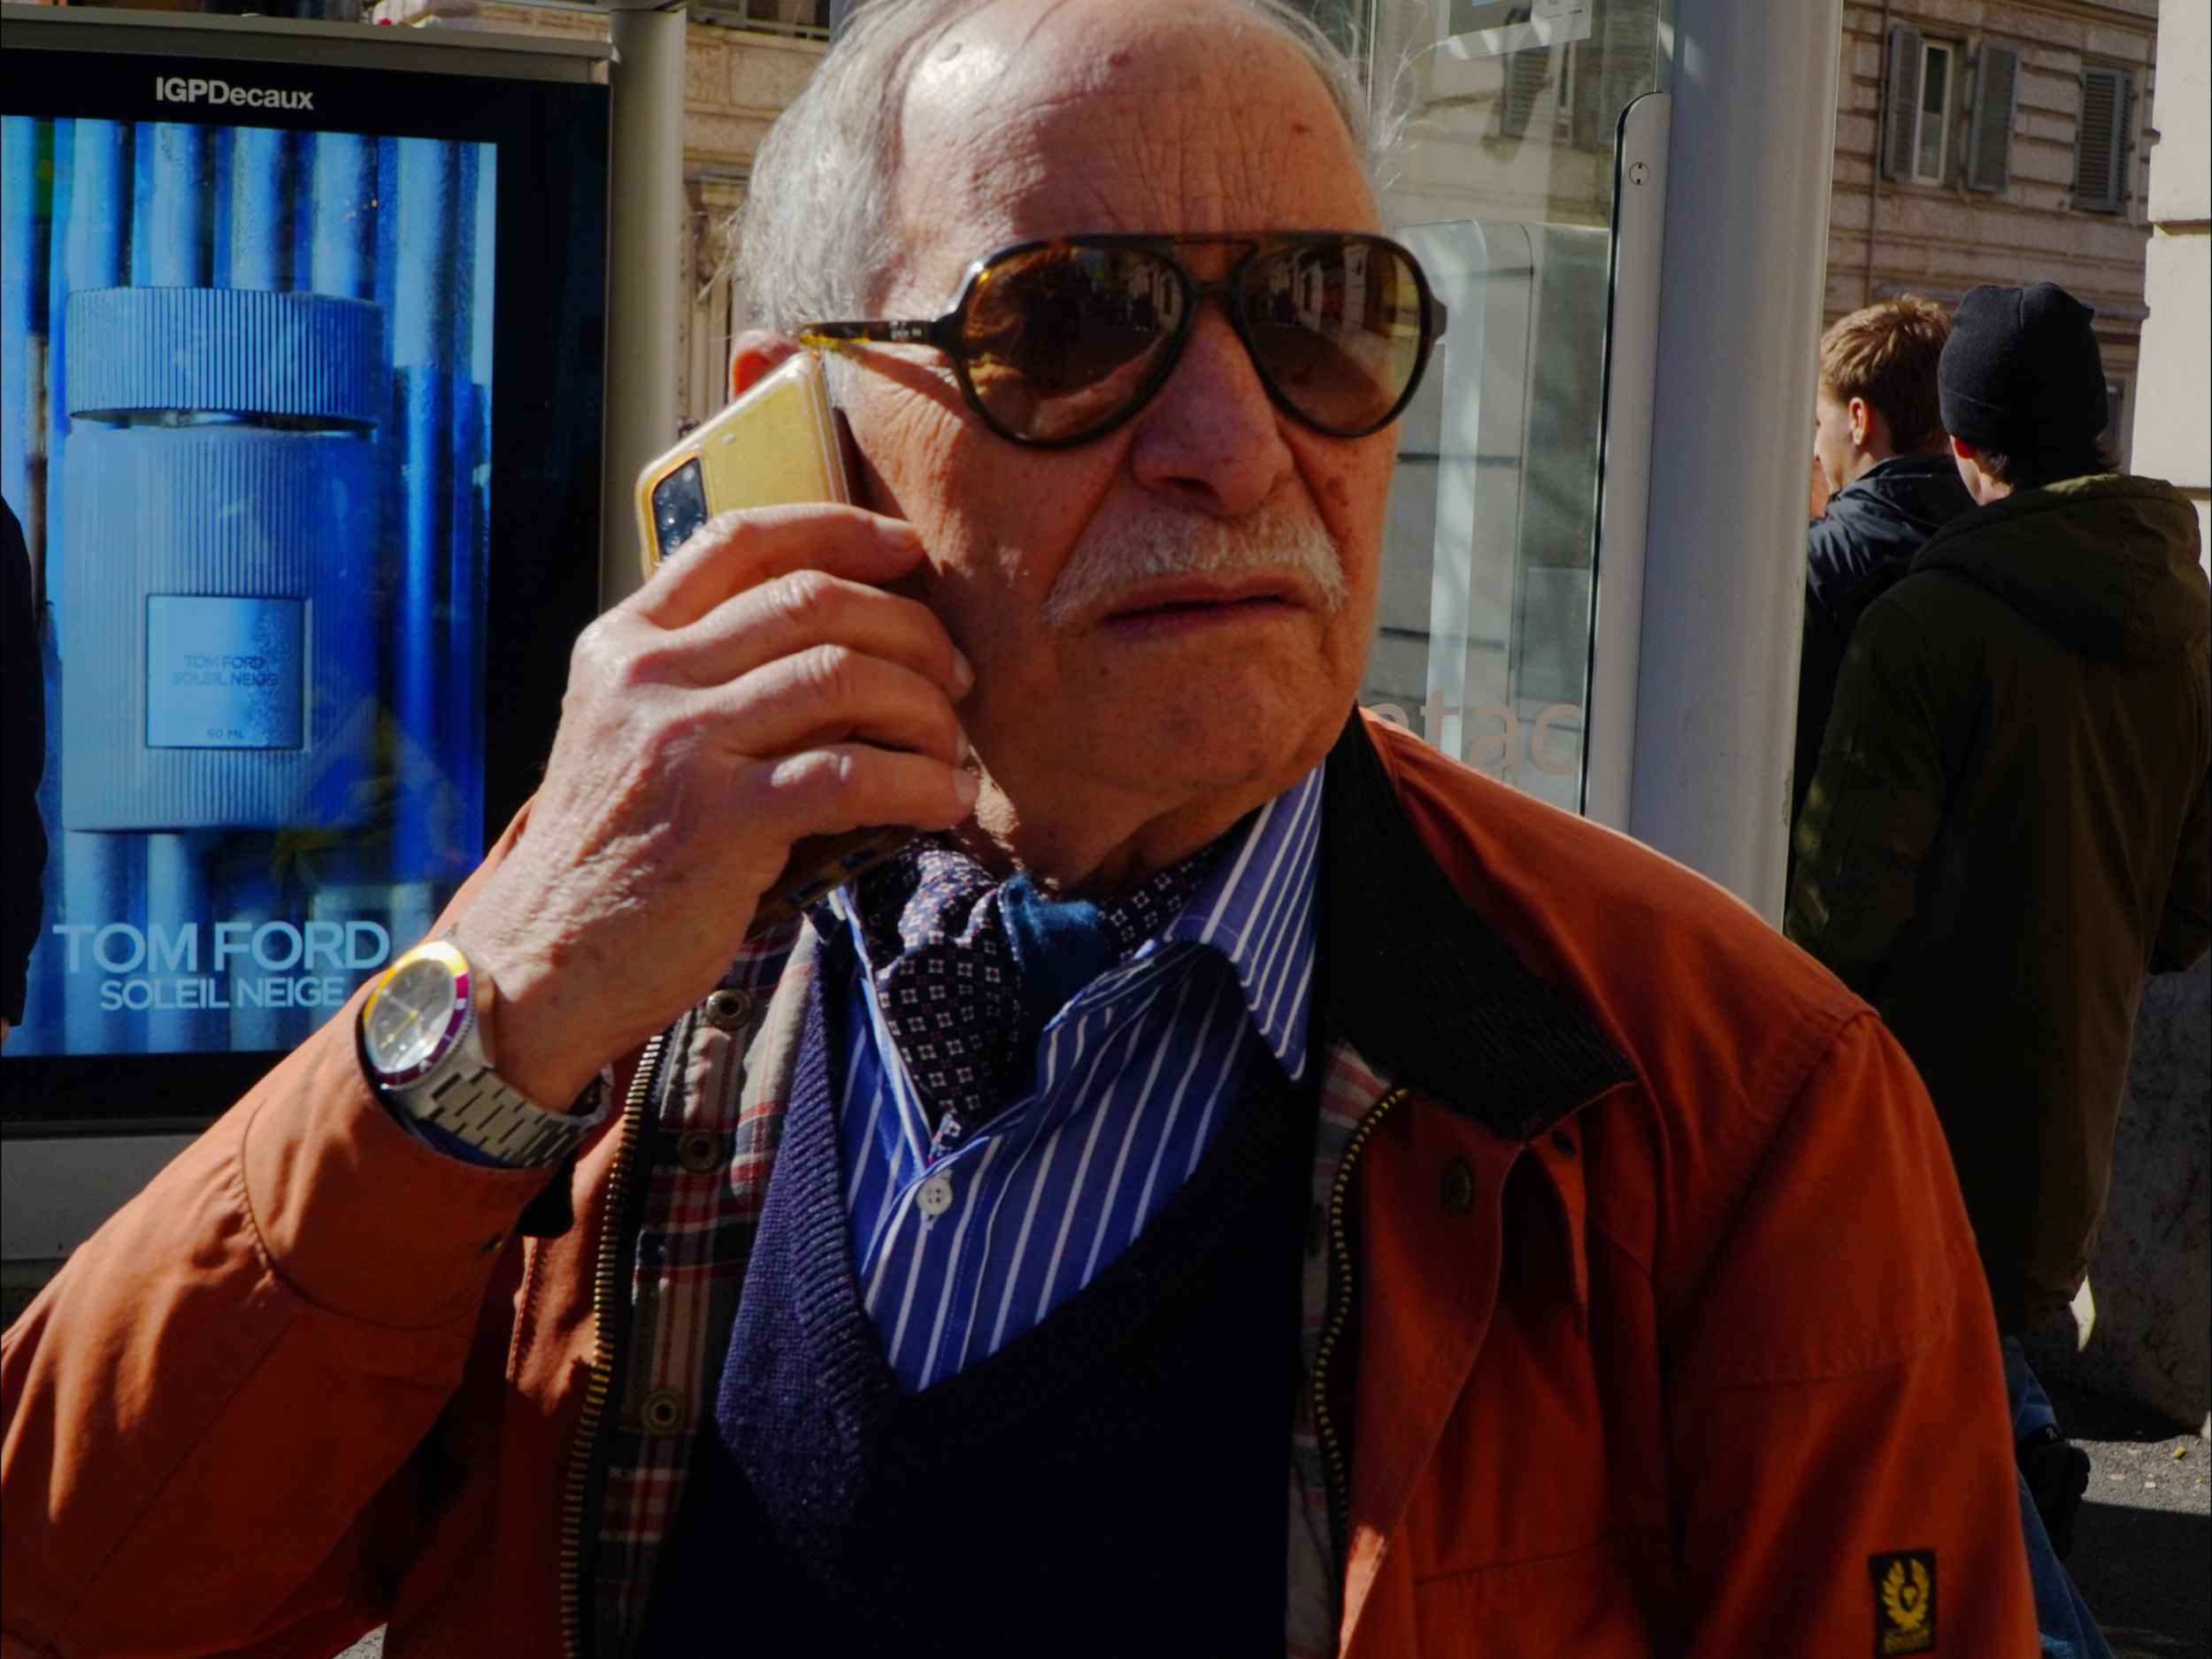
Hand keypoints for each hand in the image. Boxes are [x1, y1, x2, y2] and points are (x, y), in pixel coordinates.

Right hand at [452, 504, 976, 1106]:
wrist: (545, 961)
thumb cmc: (612, 855)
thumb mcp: (632, 736)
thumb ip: (706, 679)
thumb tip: (846, 649)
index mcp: (625, 642)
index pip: (741, 541)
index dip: (838, 530)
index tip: (906, 550)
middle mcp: (647, 676)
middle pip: (813, 600)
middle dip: (910, 630)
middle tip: (955, 676)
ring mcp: (682, 744)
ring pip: (843, 676)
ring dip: (925, 708)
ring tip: (953, 749)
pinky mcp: (723, 820)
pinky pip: (852, 773)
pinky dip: (919, 782)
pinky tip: (944, 802)